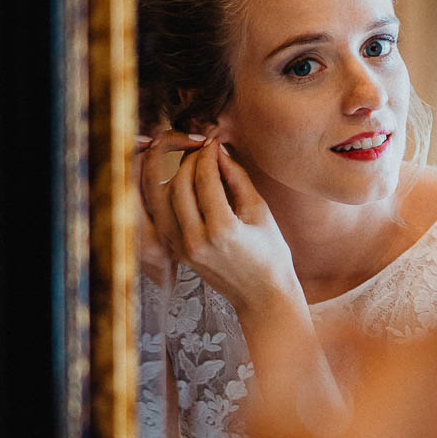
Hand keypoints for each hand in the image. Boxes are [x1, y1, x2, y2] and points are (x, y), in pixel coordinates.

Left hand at [140, 132, 299, 318]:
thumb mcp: (261, 212)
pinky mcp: (177, 252)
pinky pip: (166, 215)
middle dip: (190, 162)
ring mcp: (182, 248)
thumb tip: (220, 152)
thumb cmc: (270, 253)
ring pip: (166, 199)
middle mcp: (196, 240)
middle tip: (203, 152)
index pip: (205, 180)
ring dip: (177, 177)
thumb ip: (238, 179)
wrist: (262, 294)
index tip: (213, 143)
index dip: (208, 156)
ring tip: (196, 167)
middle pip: (179, 186)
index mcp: (222, 229)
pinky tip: (188, 187)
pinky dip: (173, 196)